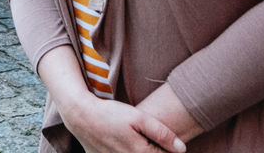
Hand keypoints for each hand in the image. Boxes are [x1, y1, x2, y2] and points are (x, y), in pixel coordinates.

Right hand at [60, 97, 185, 152]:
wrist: (80, 117)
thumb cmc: (110, 114)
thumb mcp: (138, 117)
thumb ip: (162, 133)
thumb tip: (182, 149)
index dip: (169, 150)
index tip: (166, 142)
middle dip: (156, 150)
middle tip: (144, 138)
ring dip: (142, 150)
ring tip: (135, 140)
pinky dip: (126, 152)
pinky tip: (123, 144)